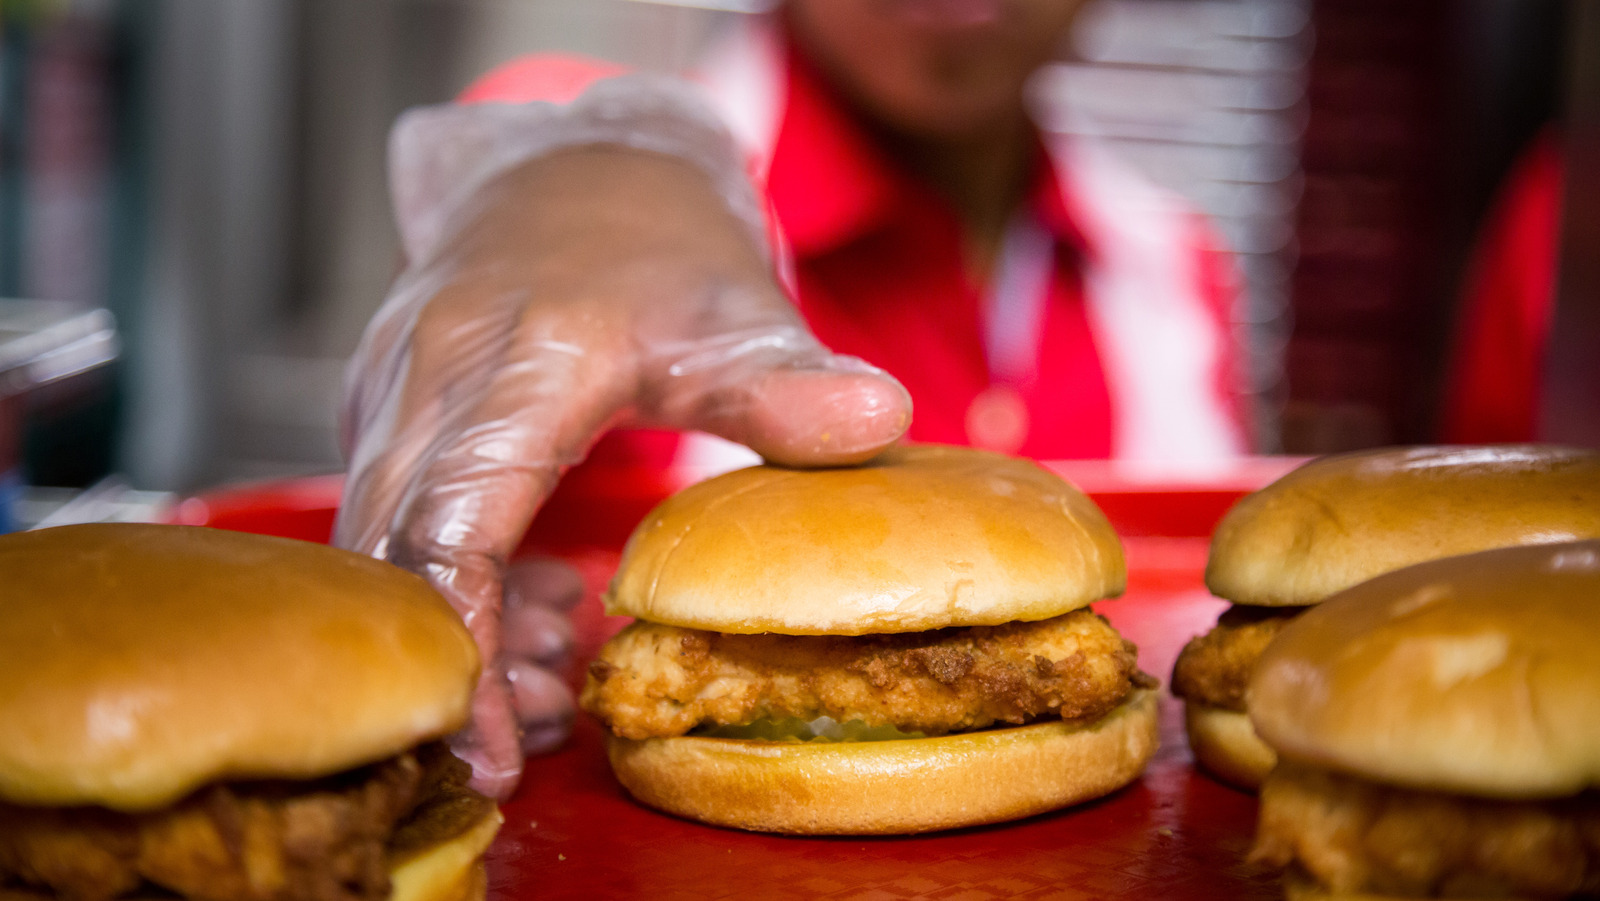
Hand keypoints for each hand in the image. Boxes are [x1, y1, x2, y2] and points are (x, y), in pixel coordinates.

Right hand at [334, 145, 910, 799]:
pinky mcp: (385, 410)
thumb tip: (882, 420)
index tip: (497, 749)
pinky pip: (397, 520)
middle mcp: (425, 378)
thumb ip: (788, 380)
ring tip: (559, 676)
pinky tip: (541, 608)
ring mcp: (390, 391)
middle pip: (397, 561)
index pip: (452, 531)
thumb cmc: (655, 239)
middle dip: (462, 668)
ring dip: (463, 632)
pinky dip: (459, 584)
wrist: (568, 166)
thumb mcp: (734, 307)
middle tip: (538, 737)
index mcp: (512, 364)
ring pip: (385, 549)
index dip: (468, 651)